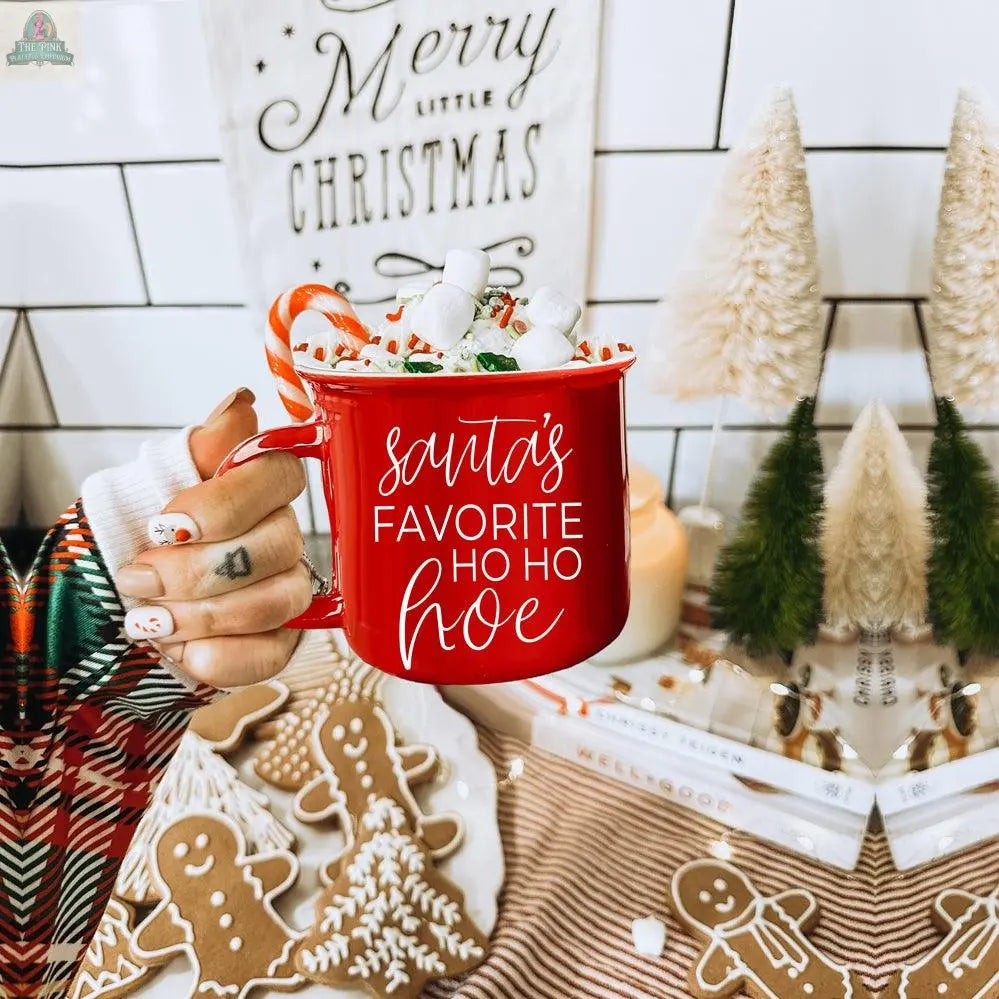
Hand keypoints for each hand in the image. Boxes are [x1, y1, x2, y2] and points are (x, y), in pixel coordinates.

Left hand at [115, 388, 310, 686]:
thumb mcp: (148, 484)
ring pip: (277, 602)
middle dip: (195, 571)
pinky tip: (181, 651)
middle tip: (139, 578)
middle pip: (276, 546)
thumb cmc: (134, 540)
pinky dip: (219, 657)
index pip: (279, 477)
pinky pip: (273, 653)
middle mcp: (281, 534)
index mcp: (257, 486)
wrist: (109, 606)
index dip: (224, 505)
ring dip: (201, 616)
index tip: (165, 524)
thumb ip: (200, 449)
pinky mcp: (278, 640)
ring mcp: (285, 589)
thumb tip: (240, 404)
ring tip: (148, 621)